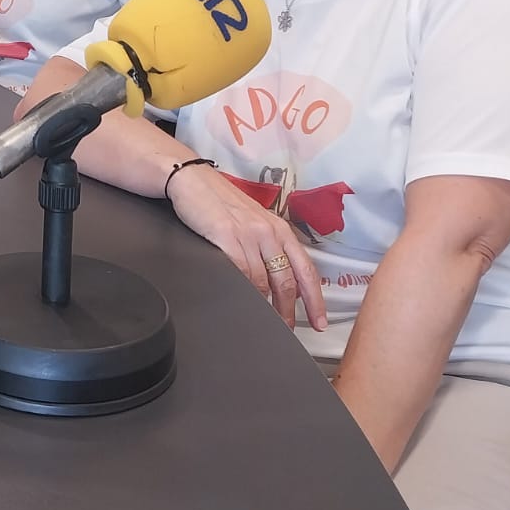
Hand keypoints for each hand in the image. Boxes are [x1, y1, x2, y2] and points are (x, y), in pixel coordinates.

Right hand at [166, 165, 327, 330]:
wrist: (191, 180)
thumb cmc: (219, 201)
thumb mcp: (251, 220)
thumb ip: (266, 246)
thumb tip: (275, 280)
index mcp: (278, 228)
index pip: (305, 268)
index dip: (315, 300)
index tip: (318, 322)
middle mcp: (268, 231)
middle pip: (286, 281)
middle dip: (288, 311)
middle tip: (287, 329)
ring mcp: (247, 234)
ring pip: (263, 282)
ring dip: (264, 306)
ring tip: (261, 319)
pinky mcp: (225, 236)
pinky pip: (240, 273)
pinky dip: (243, 291)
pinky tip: (242, 299)